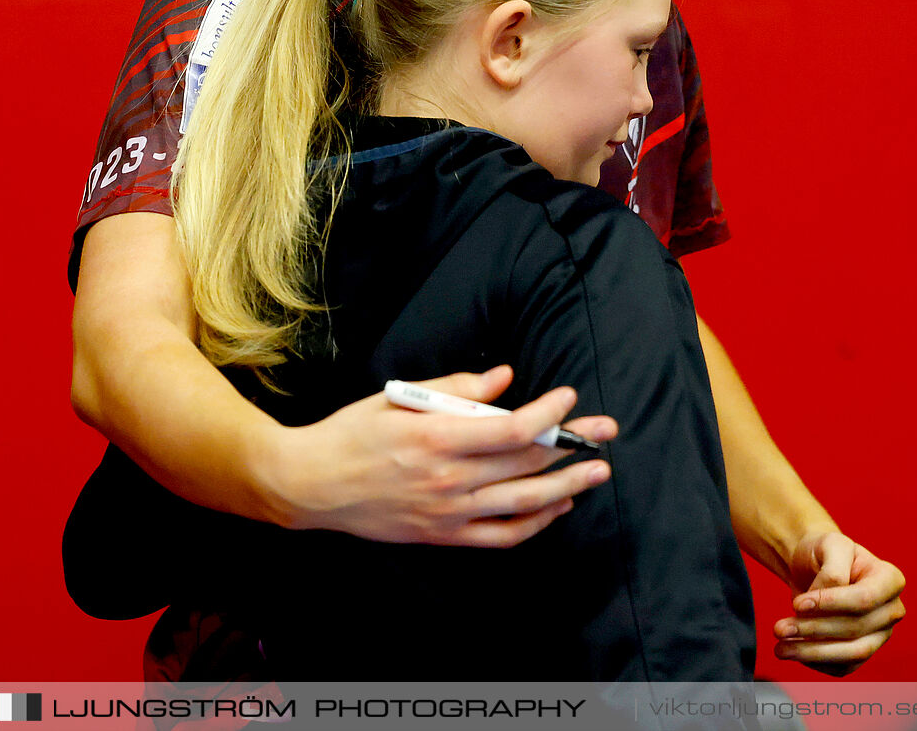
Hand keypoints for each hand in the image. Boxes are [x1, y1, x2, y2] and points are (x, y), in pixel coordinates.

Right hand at [276, 365, 616, 547]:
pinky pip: (500, 537)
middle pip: (525, 466)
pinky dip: (535, 524)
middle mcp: (446, 480)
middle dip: (572, 446)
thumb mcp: (400, 398)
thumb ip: (457, 389)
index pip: (510, 431)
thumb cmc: (352, 434)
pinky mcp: (442, 536)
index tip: (568, 398)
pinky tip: (556, 507)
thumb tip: (506, 380)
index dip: (547, 416)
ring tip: (597, 471)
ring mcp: (446, 514)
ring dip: (567, 488)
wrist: (310, 486)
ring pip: (522, 505)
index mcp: (436, 439)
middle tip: (605, 430)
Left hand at [772, 530, 906, 674]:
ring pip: (852, 654)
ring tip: (780, 648)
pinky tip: (793, 651)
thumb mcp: (830, 544)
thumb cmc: (824, 552)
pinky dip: (816, 663)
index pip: (865, 598)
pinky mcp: (862, 653)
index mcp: (890, 580)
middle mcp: (890, 610)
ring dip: (813, 653)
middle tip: (778, 628)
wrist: (814, 567)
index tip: (797, 604)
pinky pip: (843, 667)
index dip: (831, 604)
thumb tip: (824, 599)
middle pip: (855, 629)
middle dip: (814, 630)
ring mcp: (879, 635)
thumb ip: (833, 570)